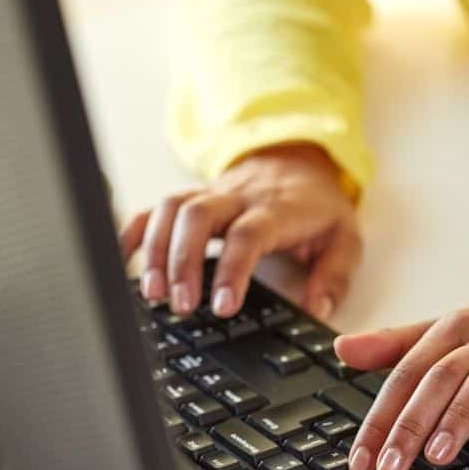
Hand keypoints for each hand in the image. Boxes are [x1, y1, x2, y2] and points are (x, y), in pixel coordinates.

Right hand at [120, 143, 360, 319]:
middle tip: (179, 305)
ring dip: (156, 251)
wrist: (298, 160)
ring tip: (152, 294)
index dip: (231, 270)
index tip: (222, 307)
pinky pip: (155, 209)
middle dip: (183, 262)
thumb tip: (316, 309)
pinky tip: (124, 263)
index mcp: (277, 210)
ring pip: (171, 209)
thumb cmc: (316, 207)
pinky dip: (134, 233)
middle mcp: (238, 198)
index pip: (247, 235)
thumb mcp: (345, 238)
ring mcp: (210, 195)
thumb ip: (334, 275)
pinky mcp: (191, 198)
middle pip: (198, 216)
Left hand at [335, 306, 468, 469]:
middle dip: (410, 425)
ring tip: (438, 456)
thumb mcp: (443, 336)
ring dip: (462, 416)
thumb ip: (393, 346)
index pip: (406, 375)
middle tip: (389, 467)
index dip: (380, 418)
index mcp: (451, 331)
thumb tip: (341, 348)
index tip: (360, 460)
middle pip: (440, 378)